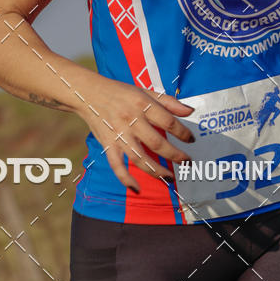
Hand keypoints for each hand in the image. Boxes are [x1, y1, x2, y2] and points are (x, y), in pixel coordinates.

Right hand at [74, 77, 194, 191]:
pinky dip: (125, 178)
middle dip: (175, 155)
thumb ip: (168, 102)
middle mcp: (131, 120)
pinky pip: (116, 165)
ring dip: (156, 170)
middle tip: (187, 162)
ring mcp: (118, 134)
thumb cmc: (120, 92)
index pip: (168, 122)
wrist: (88, 93)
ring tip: (170, 177)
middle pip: (156, 143)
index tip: (191, 140)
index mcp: (142, 104)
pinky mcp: (108, 144)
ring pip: (139, 158)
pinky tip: (137, 189)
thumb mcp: (145, 91)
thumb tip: (190, 111)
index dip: (183, 133)